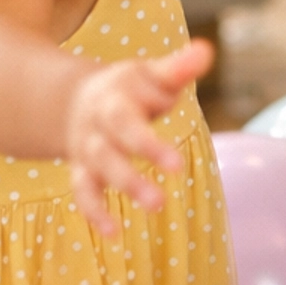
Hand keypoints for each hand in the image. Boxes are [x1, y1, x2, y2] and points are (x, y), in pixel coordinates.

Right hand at [65, 39, 213, 235]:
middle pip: (109, 155)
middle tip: (160, 203)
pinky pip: (83, 194)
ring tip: (154, 209)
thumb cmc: (129, 88)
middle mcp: (95, 129)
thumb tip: (208, 50)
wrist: (77, 99)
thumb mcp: (150, 73)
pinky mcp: (82, 172)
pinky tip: (113, 235)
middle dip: (131, 179)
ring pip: (95, 176)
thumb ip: (178, 68)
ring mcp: (86, 153)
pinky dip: (94, 214)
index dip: (148, 148)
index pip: (127, 125)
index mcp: (112, 102)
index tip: (177, 168)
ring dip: (122, 192)